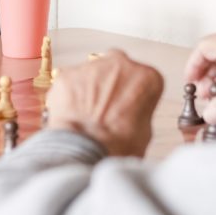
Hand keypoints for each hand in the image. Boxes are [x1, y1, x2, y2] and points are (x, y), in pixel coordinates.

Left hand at [47, 50, 163, 157]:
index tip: (128, 105)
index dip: (135, 94)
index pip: (143, 79)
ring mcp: (92, 67)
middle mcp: (121, 65)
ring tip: (87, 116)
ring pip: (91, 73)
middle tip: (107, 108)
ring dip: (90, 89)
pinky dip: (69, 95)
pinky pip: (70, 82)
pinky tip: (72, 114)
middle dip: (112, 83)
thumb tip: (128, 115)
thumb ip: (137, 111)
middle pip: (117, 68)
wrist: (87, 149)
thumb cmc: (118, 144)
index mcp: (148, 78)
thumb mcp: (144, 131)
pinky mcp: (68, 74)